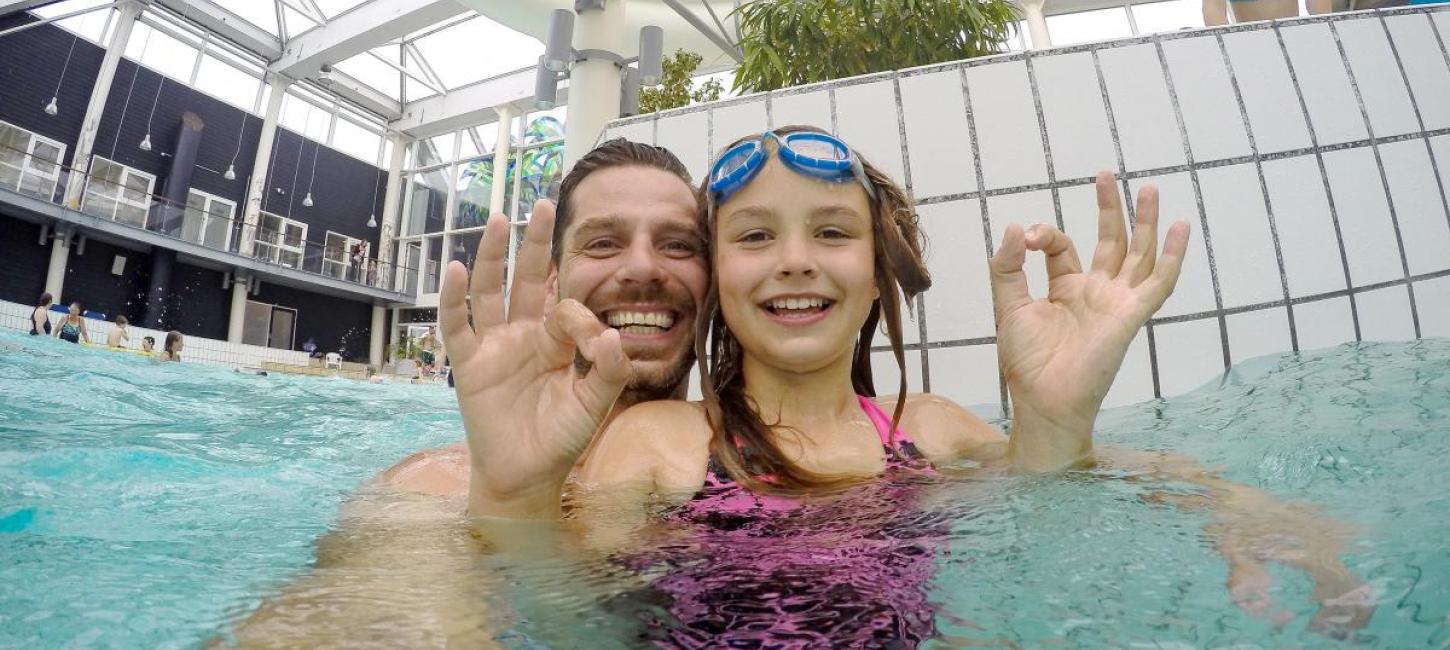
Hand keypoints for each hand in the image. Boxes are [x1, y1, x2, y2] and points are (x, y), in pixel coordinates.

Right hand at [440, 202, 630, 517]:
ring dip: (493, 256)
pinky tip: (456, 269)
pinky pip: (457, 326)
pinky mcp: (469, 366)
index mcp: (557, 340)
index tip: (594, 344)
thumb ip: (611, 371)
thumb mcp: (596, 405)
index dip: (579, 315)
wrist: (526, 477)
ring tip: (498, 220)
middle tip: (543, 203)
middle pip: (527, 278)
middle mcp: (524, 334)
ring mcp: (494, 346)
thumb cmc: (562, 438)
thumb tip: (612, 336)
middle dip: (535, 243)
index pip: (565, 305)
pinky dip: (454, 299)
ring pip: (490, 291)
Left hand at [989, 171, 1189, 469]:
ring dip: (1144, 221)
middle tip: (1106, 173)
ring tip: (1148, 188)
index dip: (1045, 234)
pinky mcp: (1131, 315)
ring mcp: (1116, 302)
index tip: (1026, 237)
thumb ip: (1007, 267)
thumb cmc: (1026, 361)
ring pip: (1138, 253)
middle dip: (1110, 207)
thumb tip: (1015, 226)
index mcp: (1065, 288)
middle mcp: (1095, 291)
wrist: (1043, 398)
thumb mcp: (1008, 305)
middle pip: (1110, 240)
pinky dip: (1173, 256)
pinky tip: (1180, 227)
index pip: (1061, 246)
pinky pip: (1159, 283)